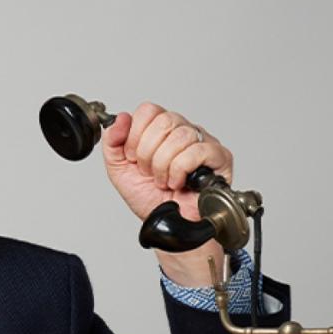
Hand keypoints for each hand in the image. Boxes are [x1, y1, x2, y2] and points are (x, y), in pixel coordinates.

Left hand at [102, 102, 233, 285]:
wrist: (166, 223)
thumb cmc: (149, 198)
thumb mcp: (119, 169)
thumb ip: (112, 142)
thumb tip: (120, 118)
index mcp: (160, 130)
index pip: (149, 110)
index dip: (136, 134)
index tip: (133, 158)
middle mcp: (183, 131)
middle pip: (164, 120)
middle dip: (148, 153)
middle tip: (149, 172)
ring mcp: (203, 142)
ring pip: (180, 136)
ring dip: (164, 165)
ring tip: (164, 180)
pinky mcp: (219, 157)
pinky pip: (198, 151)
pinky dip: (180, 170)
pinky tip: (178, 182)